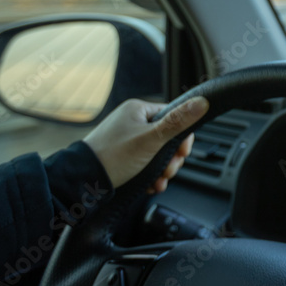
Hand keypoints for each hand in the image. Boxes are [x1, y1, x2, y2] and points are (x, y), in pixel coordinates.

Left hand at [83, 97, 209, 191]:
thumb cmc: (113, 157)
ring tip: (158, 181)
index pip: (173, 117)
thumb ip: (178, 122)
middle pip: (167, 137)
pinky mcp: (122, 155)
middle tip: (168, 171)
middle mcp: (132, 121)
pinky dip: (151, 174)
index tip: (182, 154)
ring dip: (163, 170)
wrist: (82, 181)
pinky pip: (145, 162)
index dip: (182, 138)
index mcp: (138, 110)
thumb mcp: (151, 139)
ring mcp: (126, 138)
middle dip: (171, 159)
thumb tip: (202, 102)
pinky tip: (150, 184)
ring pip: (157, 153)